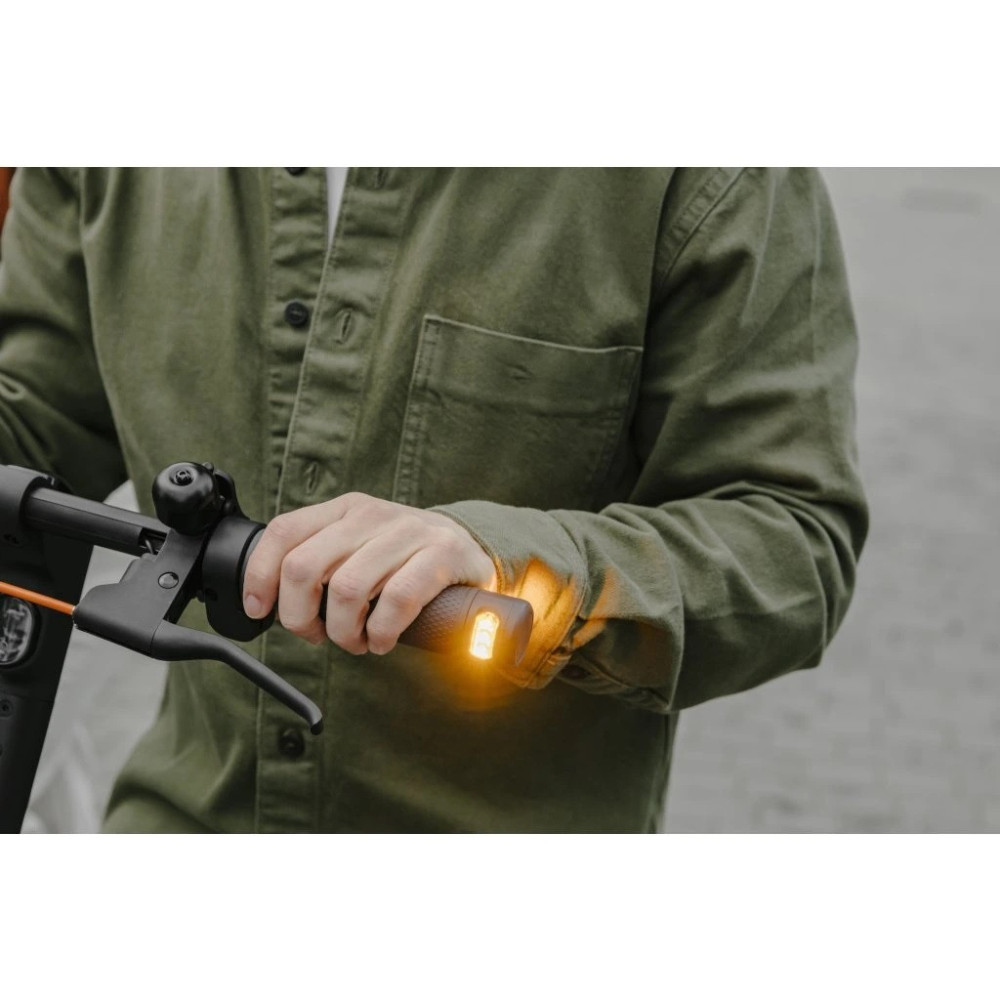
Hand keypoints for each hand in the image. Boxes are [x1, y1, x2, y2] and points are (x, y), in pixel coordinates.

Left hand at [242, 493, 496, 654]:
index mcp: (345, 509)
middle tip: (317, 635)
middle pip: (304, 566)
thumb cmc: (404, 561)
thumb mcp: (358, 548)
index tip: (259, 609)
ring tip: (356, 641)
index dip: (260, 576)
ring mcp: (409, 532)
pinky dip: (381, 631)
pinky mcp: (442, 554)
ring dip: (343, 632)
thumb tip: (268, 599)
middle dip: (299, 616)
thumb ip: (320, 561)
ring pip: (346, 589)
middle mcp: (372, 514)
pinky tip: (382, 640)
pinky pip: (397, 600)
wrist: (472, 551)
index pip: (284, 532)